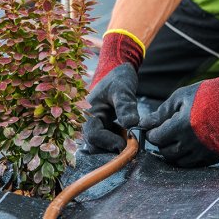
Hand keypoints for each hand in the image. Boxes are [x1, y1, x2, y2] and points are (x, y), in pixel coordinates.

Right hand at [83, 31, 144, 152]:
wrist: (117, 71)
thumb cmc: (118, 78)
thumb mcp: (123, 89)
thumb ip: (126, 106)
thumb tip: (132, 125)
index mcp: (87, 111)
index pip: (93, 136)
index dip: (109, 142)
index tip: (127, 142)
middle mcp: (87, 121)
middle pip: (94, 146)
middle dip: (111, 147)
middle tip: (129, 141)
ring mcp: (93, 125)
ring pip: (99, 147)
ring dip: (114, 145)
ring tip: (127, 133)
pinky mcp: (100, 128)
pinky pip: (105, 143)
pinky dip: (115, 141)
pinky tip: (124, 131)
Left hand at [143, 64, 218, 166]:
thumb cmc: (204, 94)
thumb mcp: (179, 98)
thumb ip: (160, 113)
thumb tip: (143, 124)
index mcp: (182, 126)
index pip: (157, 139)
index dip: (151, 134)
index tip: (153, 129)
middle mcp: (193, 142)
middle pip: (166, 153)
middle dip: (161, 144)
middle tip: (164, 134)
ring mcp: (206, 151)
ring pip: (180, 162)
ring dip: (174, 152)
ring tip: (176, 139)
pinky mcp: (216, 156)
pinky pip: (195, 164)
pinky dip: (188, 156)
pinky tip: (189, 144)